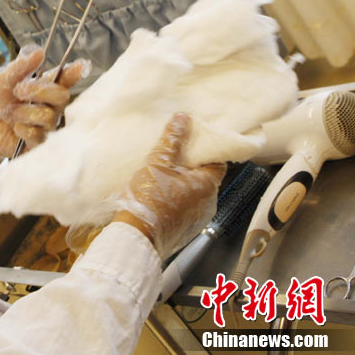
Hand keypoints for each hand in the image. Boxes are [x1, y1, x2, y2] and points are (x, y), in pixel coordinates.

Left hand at [0, 46, 88, 187]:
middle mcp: (48, 107)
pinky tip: (13, 128)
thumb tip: (39, 52)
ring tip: (8, 113)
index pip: (64, 80)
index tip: (79, 66)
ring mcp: (44, 126)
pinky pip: (39, 134)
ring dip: (24, 111)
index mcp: (42, 90)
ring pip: (49, 116)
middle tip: (18, 91)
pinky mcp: (37, 144)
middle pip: (62, 96)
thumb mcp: (3, 79)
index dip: (74, 73)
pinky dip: (22, 128)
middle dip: (40, 90)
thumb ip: (21, 66)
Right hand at [114, 113, 225, 257]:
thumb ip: (172, 139)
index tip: (193, 143)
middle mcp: (208, 204)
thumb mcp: (157, 162)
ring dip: (182, 185)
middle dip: (190, 167)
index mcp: (207, 185)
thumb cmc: (149, 199)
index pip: (218, 162)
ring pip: (194, 194)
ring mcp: (197, 219)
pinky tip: (158, 195)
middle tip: (172, 157)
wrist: (136, 236)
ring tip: (161, 176)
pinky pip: (185, 209)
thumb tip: (183, 118)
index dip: (206, 150)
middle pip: (204, 178)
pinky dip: (176, 201)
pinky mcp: (185, 230)